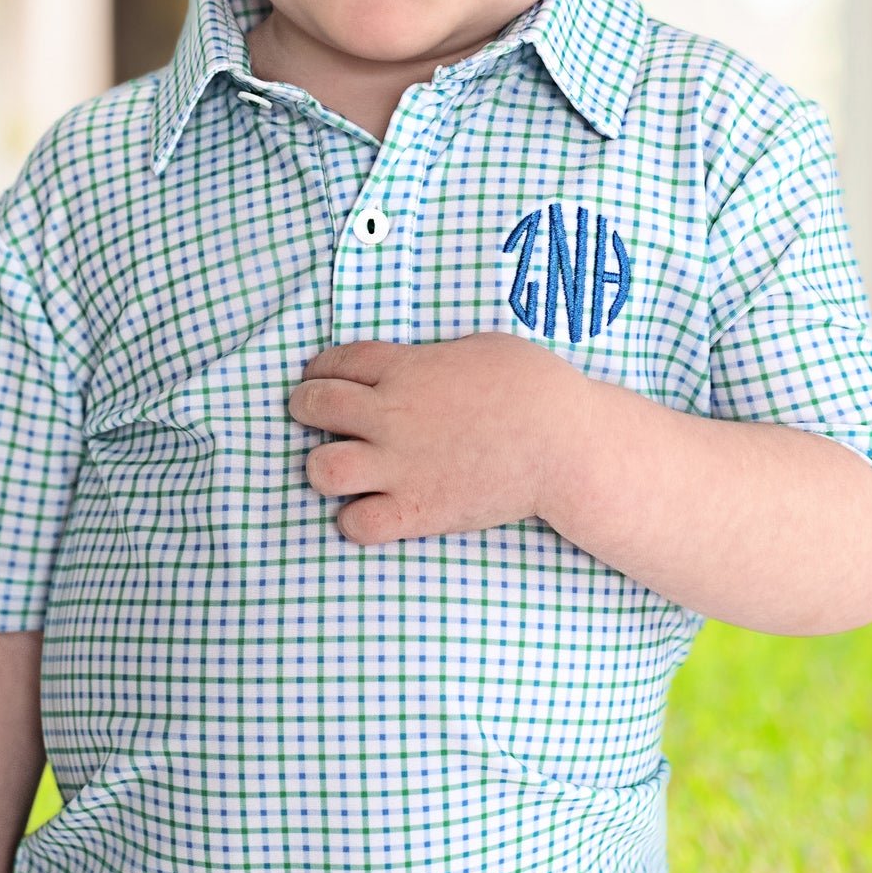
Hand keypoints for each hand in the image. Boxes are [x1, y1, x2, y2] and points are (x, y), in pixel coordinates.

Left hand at [290, 332, 593, 544]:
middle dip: (306, 406)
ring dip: (323, 465)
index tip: (324, 377)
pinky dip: (355, 520)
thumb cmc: (533, 385)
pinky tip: (372, 511)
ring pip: (321, 468)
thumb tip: (416, 367)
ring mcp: (400, 466)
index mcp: (406, 367)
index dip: (322, 368)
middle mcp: (391, 414)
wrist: (566, 443)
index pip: (336, 361)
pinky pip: (356, 524)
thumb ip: (432, 358)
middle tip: (315, 415)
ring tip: (339, 466)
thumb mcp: (477, 348)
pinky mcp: (417, 511)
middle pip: (314, 405)